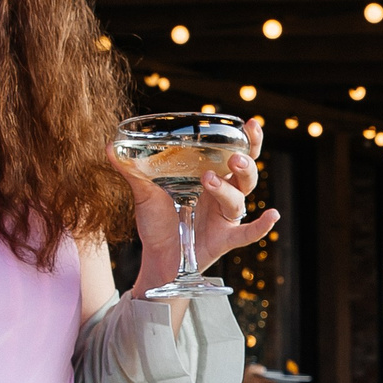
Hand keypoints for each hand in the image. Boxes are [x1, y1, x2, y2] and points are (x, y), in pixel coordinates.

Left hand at [117, 117, 278, 293]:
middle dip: (245, 161)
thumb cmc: (156, 223)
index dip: (247, 139)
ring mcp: (225, 217)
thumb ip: (132, 170)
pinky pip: (247, 233)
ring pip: (239, 199)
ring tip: (209, 181)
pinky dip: (262, 226)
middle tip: (233, 156)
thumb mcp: (143, 192)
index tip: (250, 124)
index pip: (235, 154)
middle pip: (246, 174)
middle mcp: (223, 195)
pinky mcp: (224, 239)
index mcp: (211, 177)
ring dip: (229, 189)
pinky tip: (273, 216)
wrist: (155, 258)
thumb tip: (109, 145)